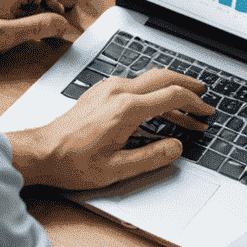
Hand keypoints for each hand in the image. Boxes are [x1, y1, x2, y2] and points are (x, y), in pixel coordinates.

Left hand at [13, 66, 215, 189]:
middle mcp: (119, 91)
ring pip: (151, 79)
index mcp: (127, 109)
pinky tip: (157, 106)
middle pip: (165, 77)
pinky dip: (154, 91)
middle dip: (189, 85)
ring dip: (171, 89)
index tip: (205, 112)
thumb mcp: (116, 169)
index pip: (172, 96)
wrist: (41, 151)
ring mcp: (109, 88)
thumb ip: (151, 157)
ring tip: (186, 105)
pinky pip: (136, 84)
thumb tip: (176, 148)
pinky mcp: (102, 91)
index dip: (194, 104)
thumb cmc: (72, 162)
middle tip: (204, 96)